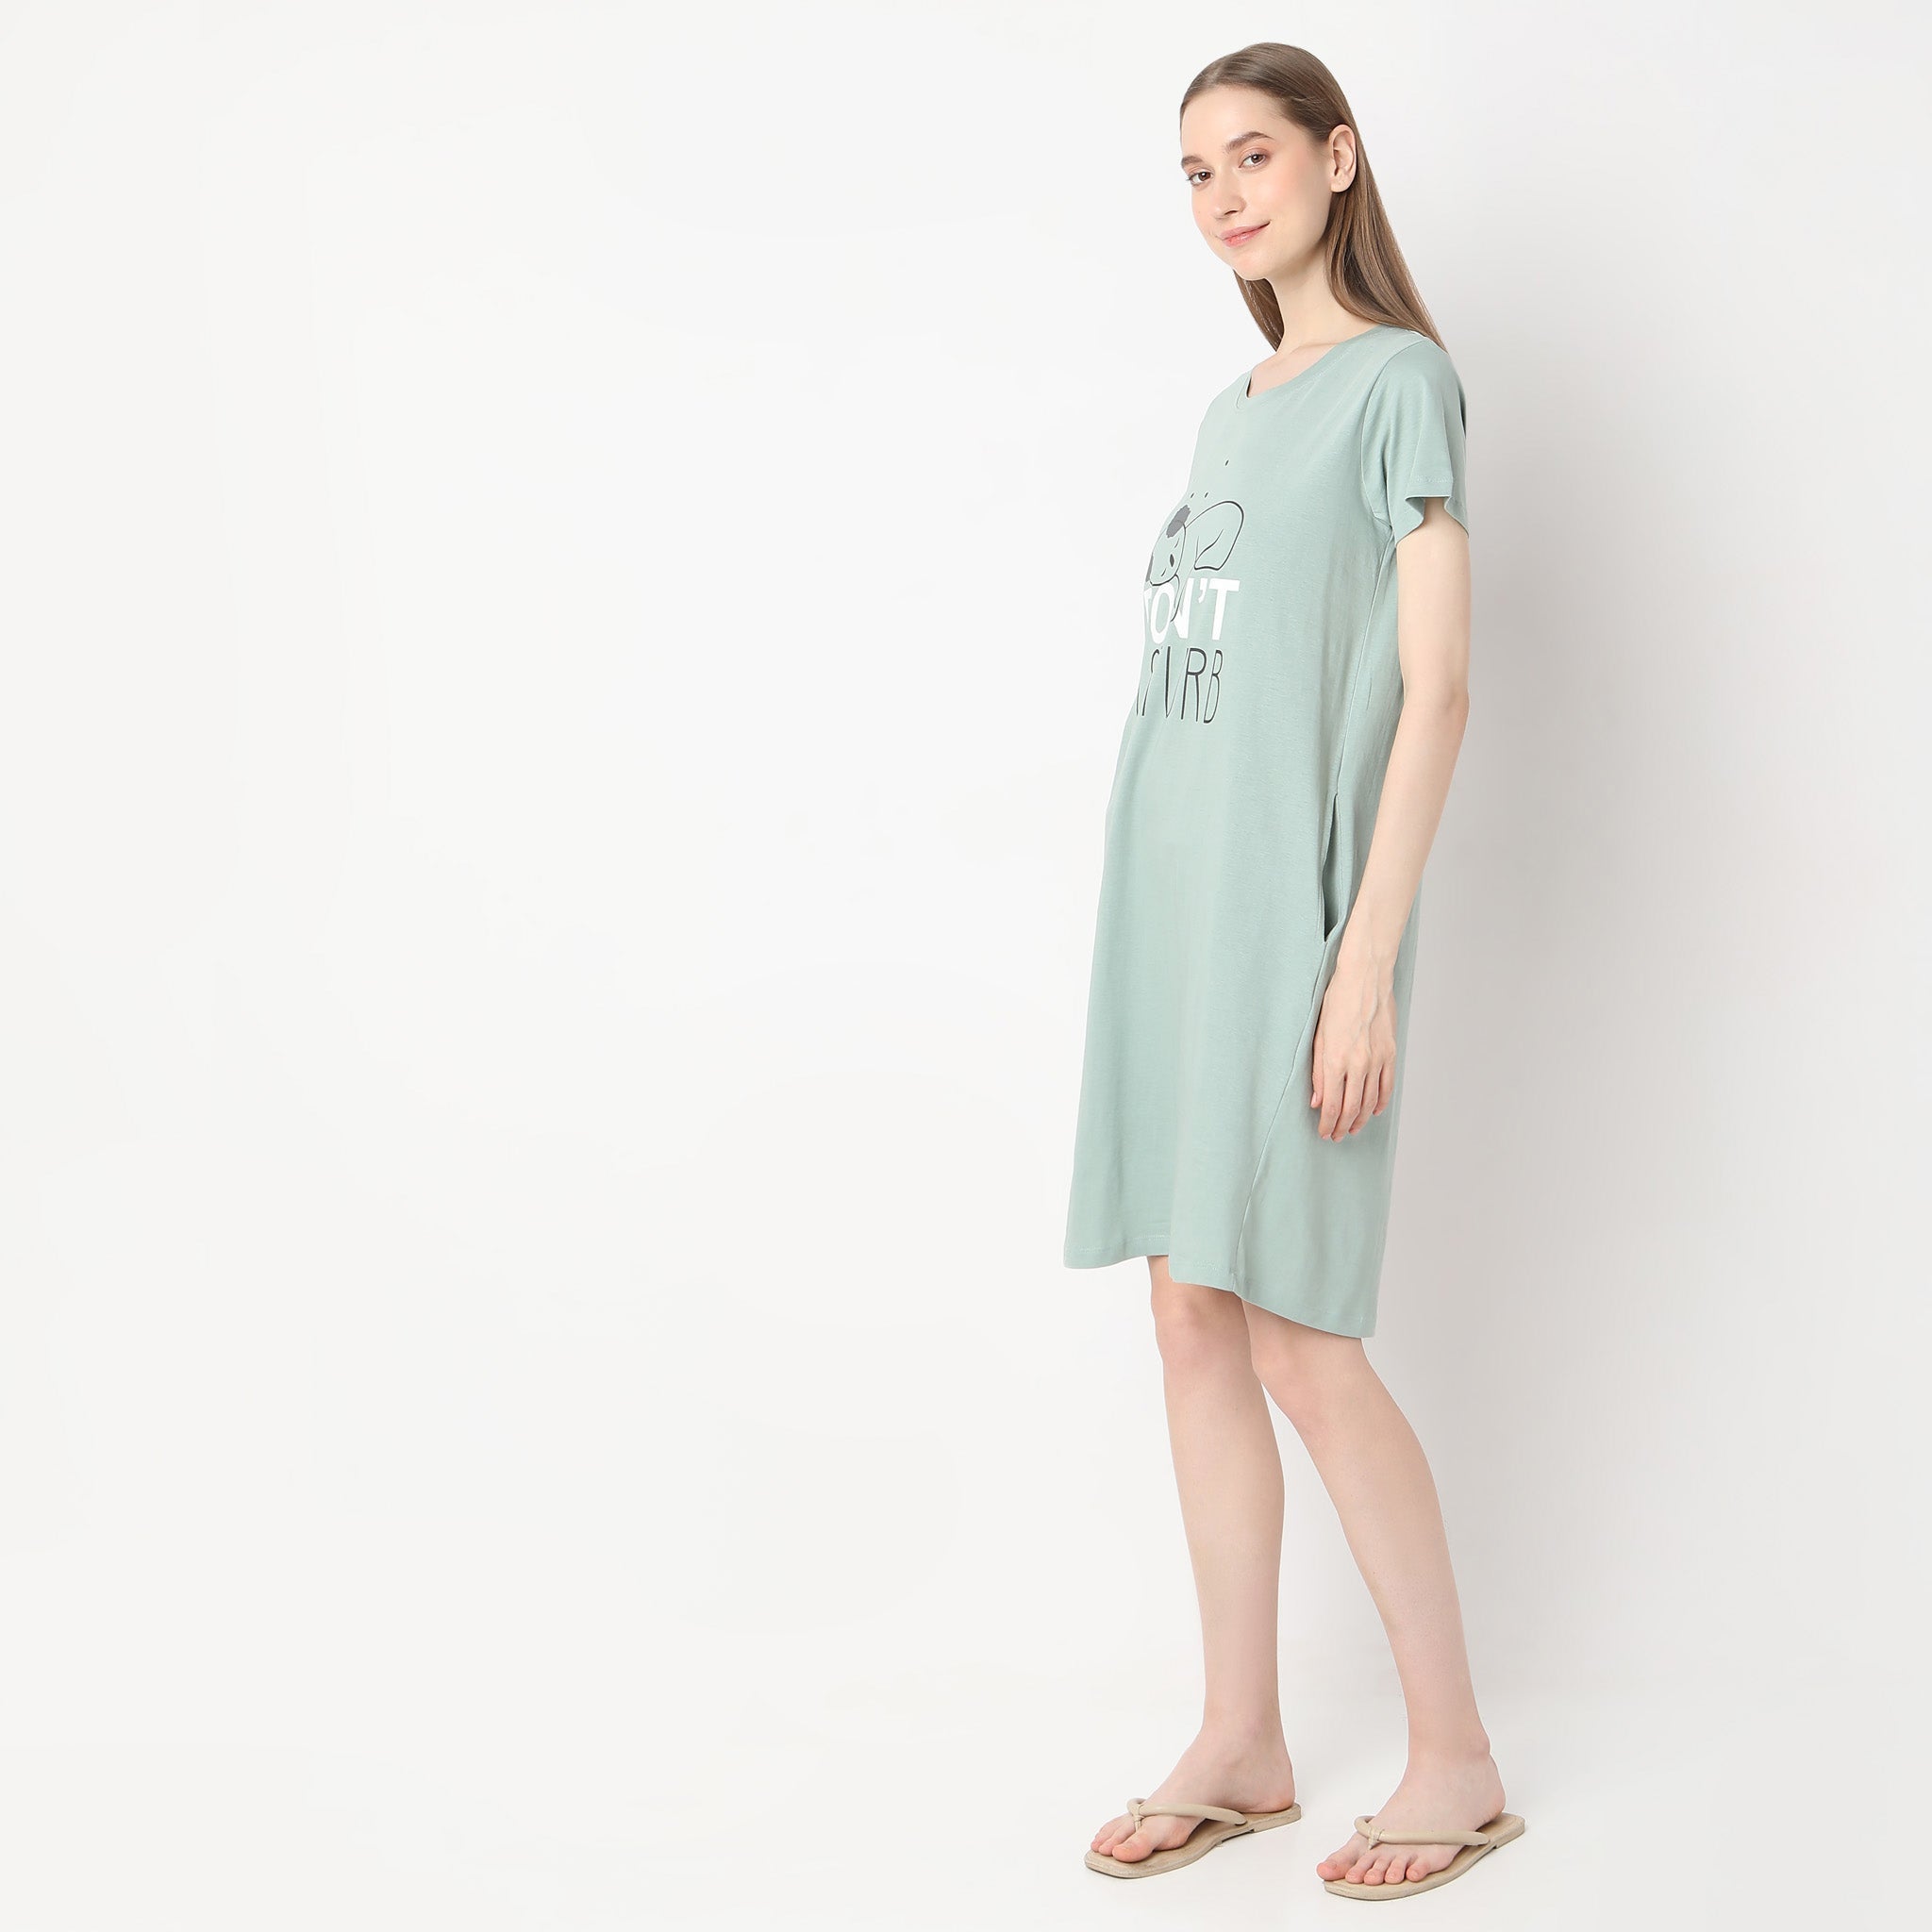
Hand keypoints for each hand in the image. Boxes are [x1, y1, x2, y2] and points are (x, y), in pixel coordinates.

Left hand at [1309, 932, 1397, 1139]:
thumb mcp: (1317, 1035)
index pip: (1331, 1105)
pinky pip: (1386, 1086)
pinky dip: (1380, 1102)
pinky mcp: (1390, 1053)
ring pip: (1369, 1101)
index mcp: (1335, 1060)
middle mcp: (1357, 1064)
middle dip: (1341, 1126)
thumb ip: (1316, 1071)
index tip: (1324, 1132)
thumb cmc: (1337, 1001)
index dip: (1327, 1123)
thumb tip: (1317, 1100)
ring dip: (1359, 1119)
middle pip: (1350, 1108)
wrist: (1366, 978)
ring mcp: (1377, 1060)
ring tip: (1352, 1129)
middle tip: (1336, 1136)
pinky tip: (1373, 1112)